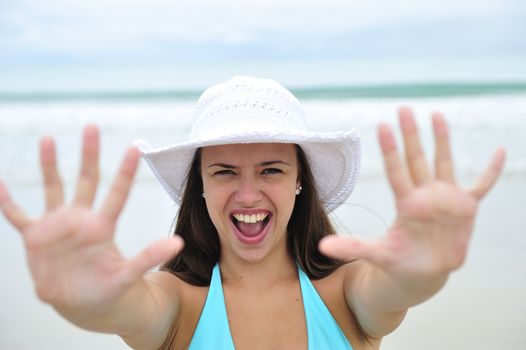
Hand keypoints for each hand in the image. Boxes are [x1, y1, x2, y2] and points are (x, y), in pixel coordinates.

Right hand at [0, 125, 182, 311]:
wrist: (84, 304)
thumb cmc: (109, 289)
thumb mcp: (129, 274)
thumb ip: (149, 257)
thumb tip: (178, 243)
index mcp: (103, 227)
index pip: (116, 193)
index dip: (125, 171)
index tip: (136, 147)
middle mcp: (81, 220)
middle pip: (87, 181)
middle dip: (89, 155)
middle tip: (92, 126)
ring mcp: (57, 226)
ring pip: (53, 189)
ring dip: (50, 166)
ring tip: (49, 139)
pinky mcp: (36, 237)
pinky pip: (18, 216)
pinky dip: (7, 202)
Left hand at [320, 108, 505, 283]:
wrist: (423, 272)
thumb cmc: (399, 262)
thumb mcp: (377, 255)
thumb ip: (352, 247)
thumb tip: (323, 246)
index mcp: (406, 203)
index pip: (396, 170)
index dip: (391, 149)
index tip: (382, 125)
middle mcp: (425, 195)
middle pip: (417, 159)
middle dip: (411, 134)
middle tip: (403, 108)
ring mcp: (446, 199)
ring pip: (444, 163)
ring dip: (442, 141)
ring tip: (437, 114)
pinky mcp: (466, 208)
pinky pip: (481, 185)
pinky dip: (491, 171)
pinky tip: (500, 151)